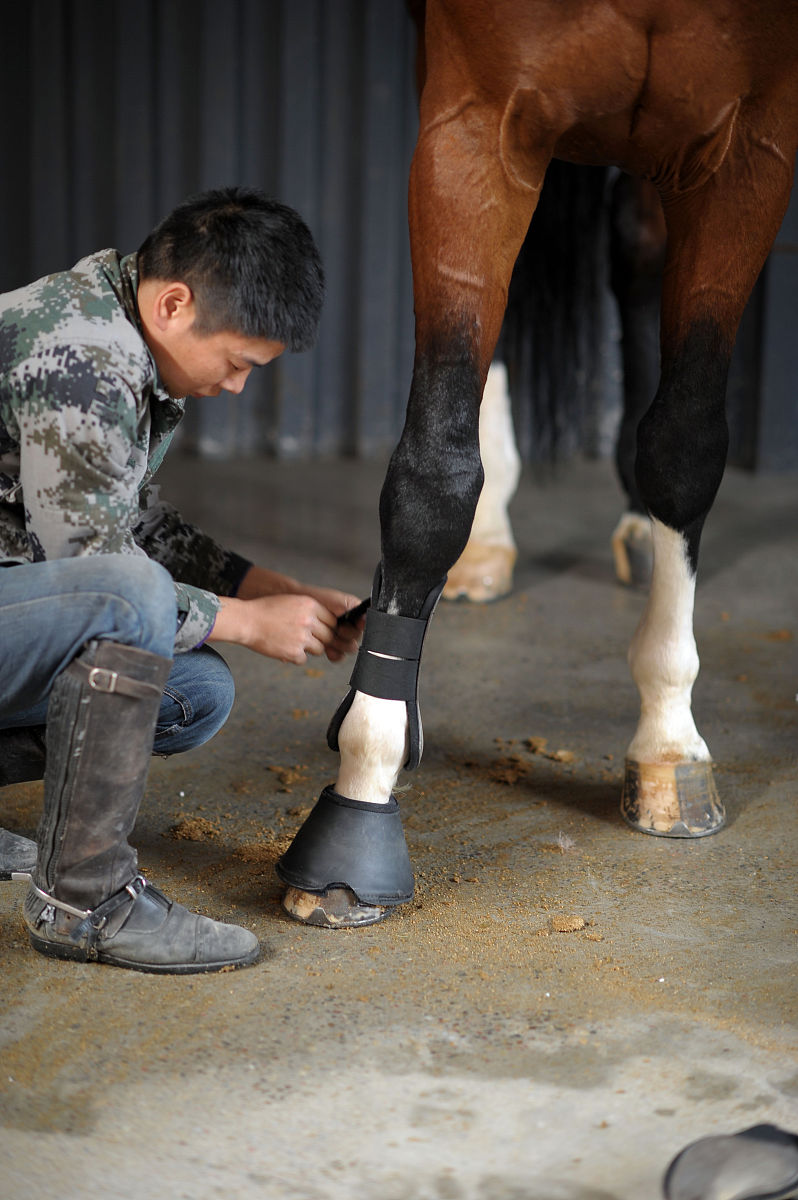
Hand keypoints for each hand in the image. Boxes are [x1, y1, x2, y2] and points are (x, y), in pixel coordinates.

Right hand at [208, 590, 362, 663]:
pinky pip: (304, 660)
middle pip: (329, 636)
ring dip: (309, 649)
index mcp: (310, 605)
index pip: (332, 620)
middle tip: (305, 639)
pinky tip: (284, 649)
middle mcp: (309, 621)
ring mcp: (302, 637)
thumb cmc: (265, 610)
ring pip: (319, 649)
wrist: (246, 620)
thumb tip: (325, 622)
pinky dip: (295, 657)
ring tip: (292, 642)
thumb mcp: (291, 601)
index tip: (319, 630)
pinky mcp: (294, 652)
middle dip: (320, 639)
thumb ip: (309, 609)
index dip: (326, 627)